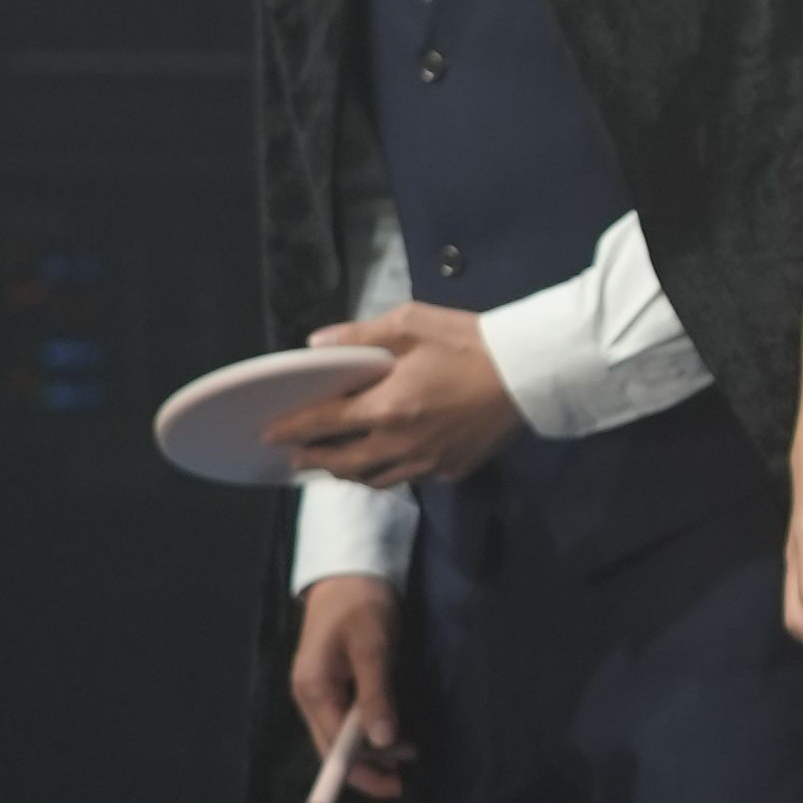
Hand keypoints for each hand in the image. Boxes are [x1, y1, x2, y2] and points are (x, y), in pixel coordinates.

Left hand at [278, 308, 523, 487]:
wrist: (534, 372)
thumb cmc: (471, 342)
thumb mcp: (413, 324)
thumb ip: (360, 334)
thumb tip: (317, 345)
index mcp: (387, 406)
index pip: (324, 424)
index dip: (291, 430)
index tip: (268, 435)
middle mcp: (401, 443)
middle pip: (343, 463)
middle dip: (315, 460)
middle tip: (298, 456)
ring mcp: (429, 462)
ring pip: (375, 478)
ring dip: (348, 472)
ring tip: (336, 464)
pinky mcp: (453, 470)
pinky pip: (410, 478)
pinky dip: (390, 472)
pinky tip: (389, 461)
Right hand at [287, 574, 411, 802]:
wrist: (350, 572)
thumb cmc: (361, 605)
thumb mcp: (373, 648)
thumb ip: (376, 695)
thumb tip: (383, 742)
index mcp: (313, 691)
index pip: (335, 747)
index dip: (364, 770)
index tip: (396, 785)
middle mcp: (310, 697)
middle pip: (334, 748)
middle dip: (369, 766)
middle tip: (408, 776)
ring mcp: (319, 690)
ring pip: (341, 735)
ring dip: (372, 749)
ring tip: (409, 754)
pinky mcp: (332, 682)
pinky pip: (346, 718)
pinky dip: (369, 731)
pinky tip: (393, 733)